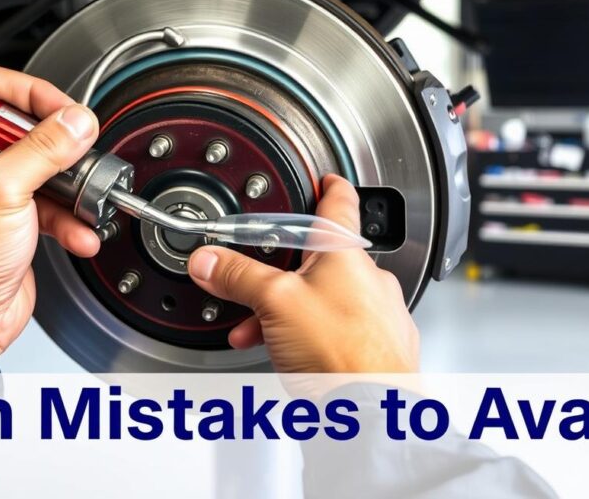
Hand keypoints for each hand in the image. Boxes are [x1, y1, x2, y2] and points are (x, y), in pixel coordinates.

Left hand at [0, 64, 100, 353]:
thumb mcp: (3, 191)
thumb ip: (43, 150)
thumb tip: (76, 121)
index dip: (26, 91)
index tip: (59, 109)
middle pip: (23, 125)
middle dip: (57, 143)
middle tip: (77, 149)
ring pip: (44, 166)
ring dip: (71, 184)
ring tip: (85, 195)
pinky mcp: (16, 221)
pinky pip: (52, 204)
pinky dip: (71, 218)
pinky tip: (79, 230)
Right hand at [187, 174, 418, 372]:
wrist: (374, 408)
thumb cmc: (341, 351)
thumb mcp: (274, 302)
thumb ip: (238, 277)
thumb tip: (209, 260)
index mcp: (347, 254)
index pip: (340, 204)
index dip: (328, 187)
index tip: (325, 180)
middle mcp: (369, 279)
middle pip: (320, 262)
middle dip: (283, 276)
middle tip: (259, 286)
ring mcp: (378, 314)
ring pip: (326, 300)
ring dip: (289, 313)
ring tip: (261, 333)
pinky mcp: (379, 347)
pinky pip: (338, 330)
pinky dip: (310, 337)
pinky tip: (289, 355)